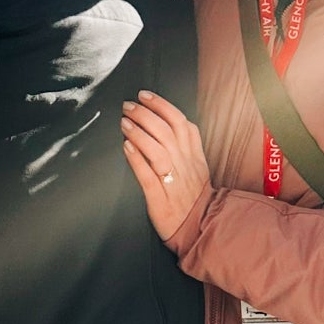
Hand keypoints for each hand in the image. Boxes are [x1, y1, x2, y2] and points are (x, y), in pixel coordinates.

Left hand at [121, 90, 210, 242]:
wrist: (200, 228)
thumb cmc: (195, 195)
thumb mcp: (198, 165)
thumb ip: (189, 143)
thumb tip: (173, 118)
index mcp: (194, 156)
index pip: (180, 122)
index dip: (162, 105)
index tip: (145, 95)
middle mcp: (185, 166)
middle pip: (167, 132)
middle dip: (145, 114)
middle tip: (128, 105)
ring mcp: (173, 182)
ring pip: (158, 152)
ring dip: (140, 134)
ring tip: (124, 122)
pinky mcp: (160, 199)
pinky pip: (148, 177)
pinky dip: (137, 160)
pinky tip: (126, 147)